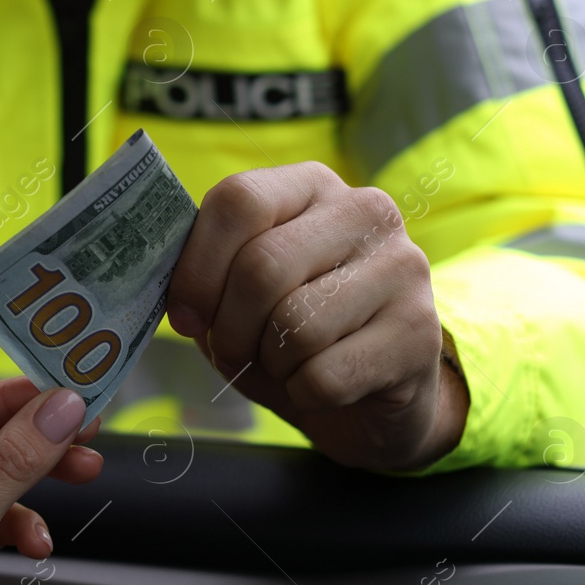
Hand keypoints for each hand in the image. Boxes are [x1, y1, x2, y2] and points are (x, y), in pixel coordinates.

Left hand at [165, 163, 467, 469]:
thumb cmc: (289, 337)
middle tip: (232, 351)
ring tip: (283, 365)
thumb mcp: (237, 297)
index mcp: (311, 186)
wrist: (371, 399)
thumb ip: (202, 275)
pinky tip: (321, 386)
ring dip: (270, 363)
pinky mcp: (422, 332)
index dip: (197, 267)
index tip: (185, 316)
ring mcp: (403, 267)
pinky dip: (305, 394)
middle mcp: (366, 211)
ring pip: (296, 324)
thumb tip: (162, 283)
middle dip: (230, 327)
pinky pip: (327, 374)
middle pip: (263, 266)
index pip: (239, 200)